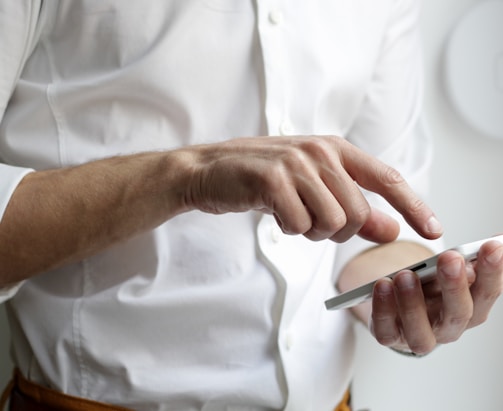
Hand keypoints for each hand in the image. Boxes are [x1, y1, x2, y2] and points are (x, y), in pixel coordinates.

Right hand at [185, 135, 442, 242]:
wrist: (209, 171)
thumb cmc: (262, 179)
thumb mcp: (313, 189)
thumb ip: (354, 208)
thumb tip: (392, 230)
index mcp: (335, 148)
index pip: (387, 179)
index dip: (414, 206)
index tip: (433, 230)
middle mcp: (320, 151)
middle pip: (358, 213)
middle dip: (337, 230)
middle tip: (310, 220)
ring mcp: (296, 163)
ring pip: (332, 222)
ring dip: (310, 231)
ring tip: (290, 213)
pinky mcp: (272, 180)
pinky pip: (299, 225)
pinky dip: (288, 229)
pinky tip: (273, 212)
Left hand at [370, 239, 502, 354]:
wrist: (397, 303)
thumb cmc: (428, 286)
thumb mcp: (447, 269)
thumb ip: (466, 258)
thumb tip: (495, 240)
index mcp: (471, 308)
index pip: (487, 292)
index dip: (492, 271)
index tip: (492, 246)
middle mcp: (449, 327)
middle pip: (459, 313)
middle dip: (455, 285)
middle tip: (450, 258)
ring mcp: (419, 336)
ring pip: (421, 331)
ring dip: (413, 302)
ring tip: (405, 275)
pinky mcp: (390, 337)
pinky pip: (386, 330)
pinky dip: (383, 309)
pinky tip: (382, 285)